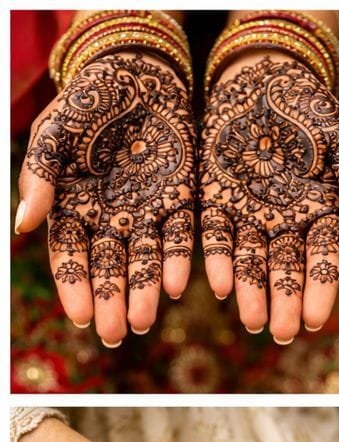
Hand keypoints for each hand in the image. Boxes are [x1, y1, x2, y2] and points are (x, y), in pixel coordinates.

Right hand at [18, 52, 195, 343]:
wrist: (138, 75)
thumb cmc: (87, 102)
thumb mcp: (54, 132)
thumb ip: (40, 176)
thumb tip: (23, 225)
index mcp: (74, 208)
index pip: (70, 256)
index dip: (75, 287)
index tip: (82, 316)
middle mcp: (111, 220)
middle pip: (109, 269)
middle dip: (111, 301)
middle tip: (115, 334)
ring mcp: (146, 214)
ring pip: (145, 262)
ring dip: (144, 292)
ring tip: (144, 322)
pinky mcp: (180, 203)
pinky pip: (180, 238)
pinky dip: (178, 261)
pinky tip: (176, 286)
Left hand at [200, 53, 338, 340]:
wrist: (261, 75)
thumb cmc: (308, 105)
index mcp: (321, 211)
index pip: (324, 259)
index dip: (319, 289)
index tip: (315, 319)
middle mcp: (287, 221)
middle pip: (287, 269)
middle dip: (284, 302)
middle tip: (281, 333)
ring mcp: (251, 213)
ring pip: (252, 261)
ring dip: (251, 293)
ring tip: (252, 323)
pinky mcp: (218, 200)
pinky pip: (217, 236)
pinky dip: (217, 260)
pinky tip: (219, 286)